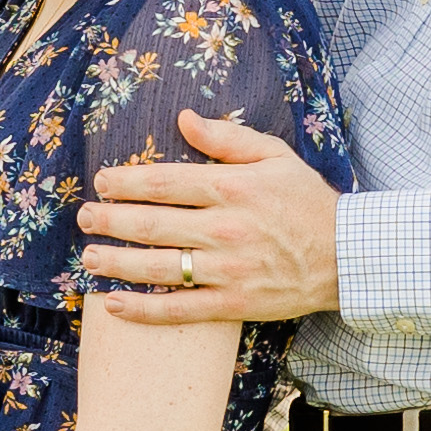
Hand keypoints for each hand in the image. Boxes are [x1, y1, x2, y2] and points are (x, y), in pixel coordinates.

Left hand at [81, 112, 339, 325]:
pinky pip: (181, 309)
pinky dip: (145, 310)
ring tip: (89, 257)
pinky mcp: (234, 304)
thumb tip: (184, 119)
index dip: (126, 182)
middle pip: (153, 224)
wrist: (347, 256)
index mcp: (232, 188)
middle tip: (83, 218)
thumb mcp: (275, 156)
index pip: (165, 182)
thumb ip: (227, 138)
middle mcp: (225, 228)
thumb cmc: (308, 202)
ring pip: (159, 267)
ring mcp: (228, 269)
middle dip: (110, 220)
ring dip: (117, 263)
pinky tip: (115, 305)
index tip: (102, 182)